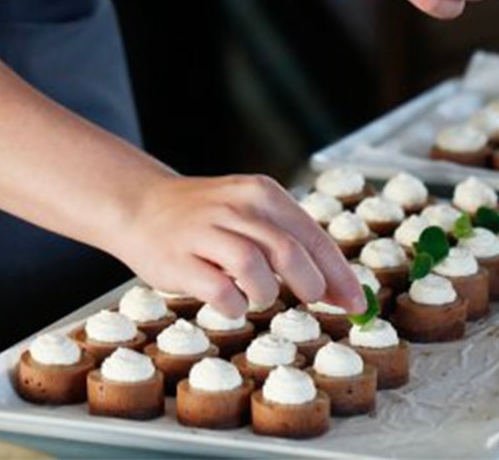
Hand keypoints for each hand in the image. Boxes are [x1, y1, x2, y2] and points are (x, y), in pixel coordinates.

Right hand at [109, 173, 365, 317]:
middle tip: (313, 300)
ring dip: (266, 293)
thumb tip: (337, 285)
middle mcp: (237, 207)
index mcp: (262, 193)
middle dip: (311, 283)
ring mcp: (206, 232)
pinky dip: (234, 304)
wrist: (142, 204)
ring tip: (259, 297)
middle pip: (288, 250)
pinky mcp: (179, 260)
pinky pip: (219, 290)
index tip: (356, 302)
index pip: (313, 235)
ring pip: (254, 268)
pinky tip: (231, 302)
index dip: (339, 273)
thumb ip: (290, 241)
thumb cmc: (207, 217)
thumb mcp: (251, 212)